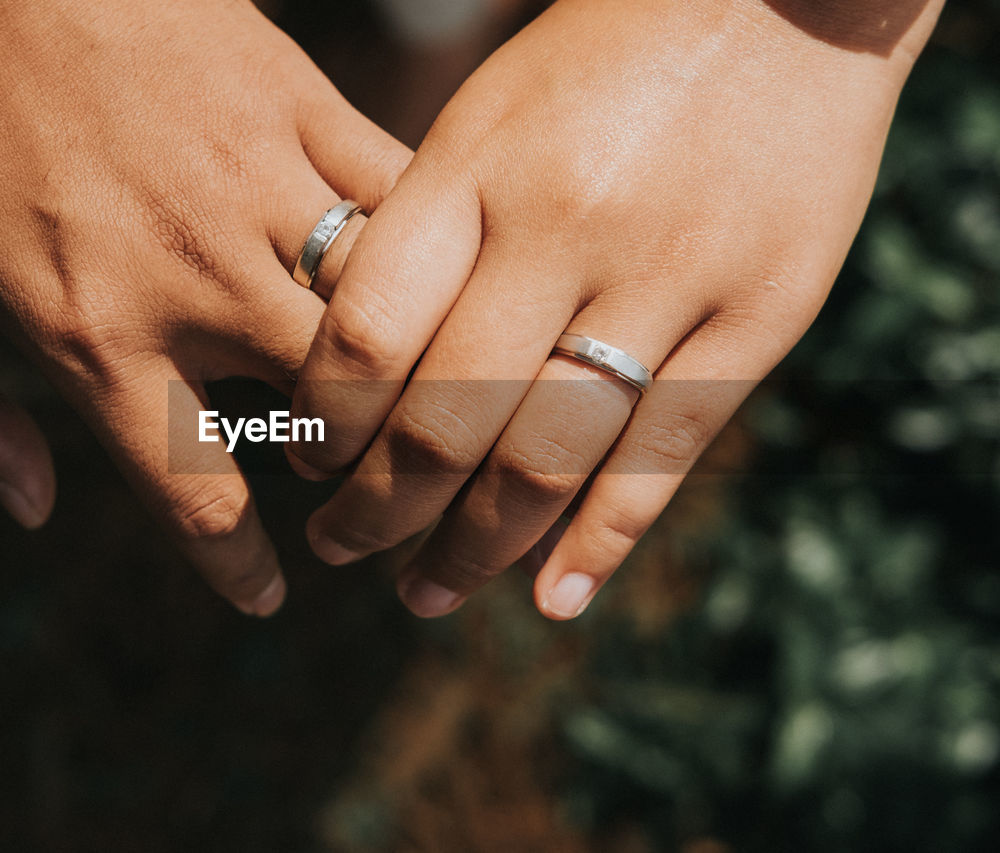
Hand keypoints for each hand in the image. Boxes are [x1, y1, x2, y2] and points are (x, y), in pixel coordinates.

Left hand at [0, 0, 408, 614]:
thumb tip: (33, 503)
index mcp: (90, 334)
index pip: (193, 489)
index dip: (237, 563)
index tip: (267, 593)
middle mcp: (195, 280)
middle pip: (328, 411)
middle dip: (358, 473)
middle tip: (359, 498)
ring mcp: (258, 187)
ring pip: (385, 312)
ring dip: (406, 370)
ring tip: (407, 398)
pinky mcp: (296, 101)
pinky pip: (394, 193)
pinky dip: (420, 245)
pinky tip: (430, 269)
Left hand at [287, 0, 941, 617]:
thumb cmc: (599, 62)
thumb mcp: (482, 119)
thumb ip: (421, 234)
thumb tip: (351, 364)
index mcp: (474, 173)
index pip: (366, 338)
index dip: (324, 425)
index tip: (309, 464)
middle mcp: (563, 230)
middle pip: (446, 418)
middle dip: (378, 507)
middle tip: (343, 546)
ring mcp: (669, 277)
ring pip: (547, 456)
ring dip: (474, 547)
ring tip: (426, 593)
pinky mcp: (760, 316)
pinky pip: (666, 455)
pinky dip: (605, 542)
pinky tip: (553, 598)